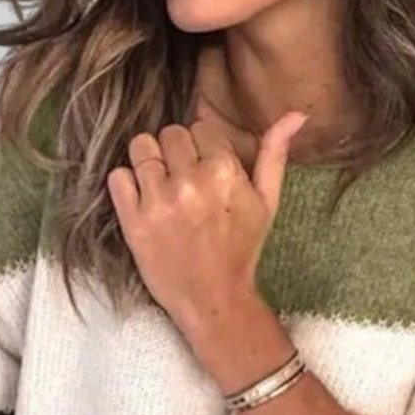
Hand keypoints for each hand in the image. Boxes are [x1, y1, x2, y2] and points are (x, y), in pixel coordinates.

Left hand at [106, 98, 307, 334]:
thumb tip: (296, 114)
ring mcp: (158, 201)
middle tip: (182, 181)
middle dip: (176, 153)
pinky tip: (142, 201)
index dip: (202, 149)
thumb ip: (274, 154)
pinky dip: (126, 184)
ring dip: (149, 162)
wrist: (214, 300)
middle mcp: (190, 182)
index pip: (201, 128)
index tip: (205, 173)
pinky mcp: (133, 221)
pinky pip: (117, 177)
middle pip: (170, 133)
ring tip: (160, 186)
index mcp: (224, 171)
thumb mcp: (266, 202)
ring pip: (140, 147)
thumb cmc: (241, 250)